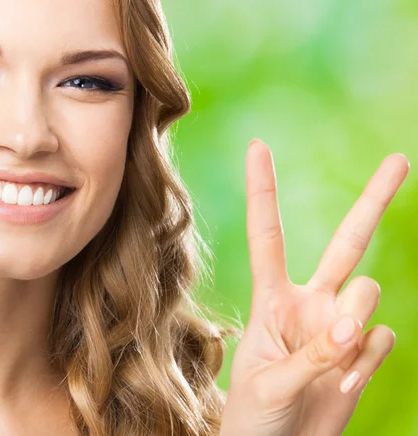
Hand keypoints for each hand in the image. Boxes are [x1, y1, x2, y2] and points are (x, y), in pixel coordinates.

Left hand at [219, 139, 409, 435]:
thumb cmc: (254, 415)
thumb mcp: (269, 381)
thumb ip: (313, 353)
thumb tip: (356, 328)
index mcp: (272, 299)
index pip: (268, 234)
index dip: (264, 190)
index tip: (258, 145)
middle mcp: (311, 303)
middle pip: (348, 242)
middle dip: (374, 201)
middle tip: (399, 159)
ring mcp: (340, 327)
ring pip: (369, 297)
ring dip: (354, 327)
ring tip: (331, 363)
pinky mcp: (363, 354)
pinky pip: (382, 341)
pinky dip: (365, 363)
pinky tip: (342, 381)